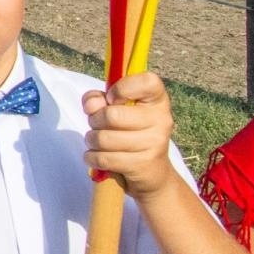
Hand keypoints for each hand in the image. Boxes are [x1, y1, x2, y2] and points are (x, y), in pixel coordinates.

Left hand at [82, 72, 176, 196]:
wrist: (152, 172)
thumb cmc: (128, 131)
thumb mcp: (114, 108)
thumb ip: (98, 99)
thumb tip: (92, 105)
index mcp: (157, 99)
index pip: (147, 81)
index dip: (122, 88)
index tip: (113, 99)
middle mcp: (161, 119)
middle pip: (112, 115)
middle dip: (94, 121)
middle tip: (97, 125)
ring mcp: (155, 143)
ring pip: (104, 138)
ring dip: (91, 140)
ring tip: (97, 142)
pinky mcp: (144, 164)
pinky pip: (104, 158)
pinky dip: (92, 158)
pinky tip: (97, 157)